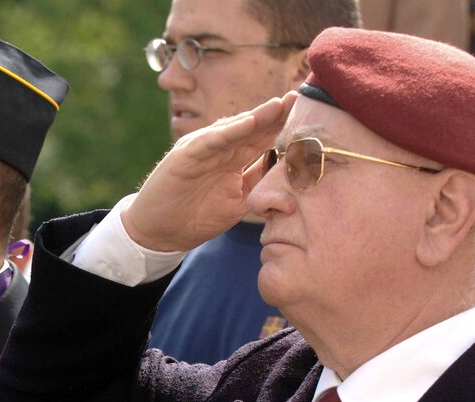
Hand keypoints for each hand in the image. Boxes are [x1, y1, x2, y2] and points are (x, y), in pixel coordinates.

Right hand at [122, 92, 294, 251]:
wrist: (159, 232)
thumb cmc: (195, 218)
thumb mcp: (237, 203)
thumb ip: (258, 185)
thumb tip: (291, 179)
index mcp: (235, 159)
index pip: (267, 138)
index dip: (289, 128)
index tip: (316, 118)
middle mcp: (222, 148)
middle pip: (256, 127)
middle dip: (280, 113)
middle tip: (305, 97)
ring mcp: (204, 148)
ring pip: (237, 128)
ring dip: (260, 116)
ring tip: (282, 104)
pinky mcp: (186, 154)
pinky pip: (211, 140)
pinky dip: (229, 131)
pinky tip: (249, 122)